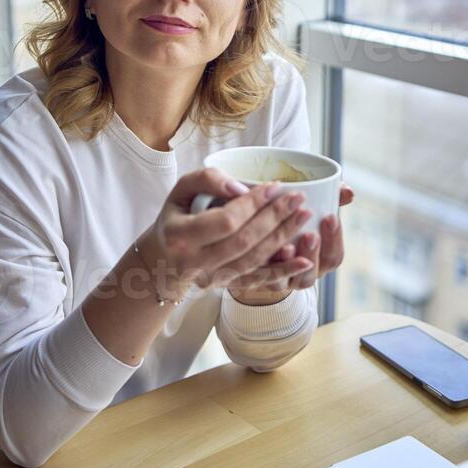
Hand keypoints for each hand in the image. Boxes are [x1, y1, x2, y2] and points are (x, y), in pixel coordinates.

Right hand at [143, 168, 314, 302]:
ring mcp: (211, 278)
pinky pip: (258, 281)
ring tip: (304, 216)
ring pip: (254, 261)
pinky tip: (305, 260)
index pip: (226, 220)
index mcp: (181, 236)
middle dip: (275, 218)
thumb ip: (207, 180)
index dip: (253, 204)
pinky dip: (283, 271)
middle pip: (244, 241)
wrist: (162, 259)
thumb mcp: (181, 190)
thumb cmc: (176, 217)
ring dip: (283, 238)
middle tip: (298, 199)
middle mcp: (196, 263)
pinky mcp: (225, 286)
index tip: (275, 186)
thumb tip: (240, 187)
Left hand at [228, 183, 353, 304]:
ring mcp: (282, 280)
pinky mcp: (260, 279)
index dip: (334, 239)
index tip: (330, 216)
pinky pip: (266, 279)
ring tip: (287, 246)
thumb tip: (348, 191)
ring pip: (290, 280)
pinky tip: (268, 252)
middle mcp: (302, 274)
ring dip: (291, 263)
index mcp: (319, 258)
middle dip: (313, 253)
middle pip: (314, 272)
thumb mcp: (308, 205)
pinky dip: (269, 267)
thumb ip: (330, 197)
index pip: (334, 256)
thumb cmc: (289, 216)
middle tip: (310, 234)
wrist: (252, 232)